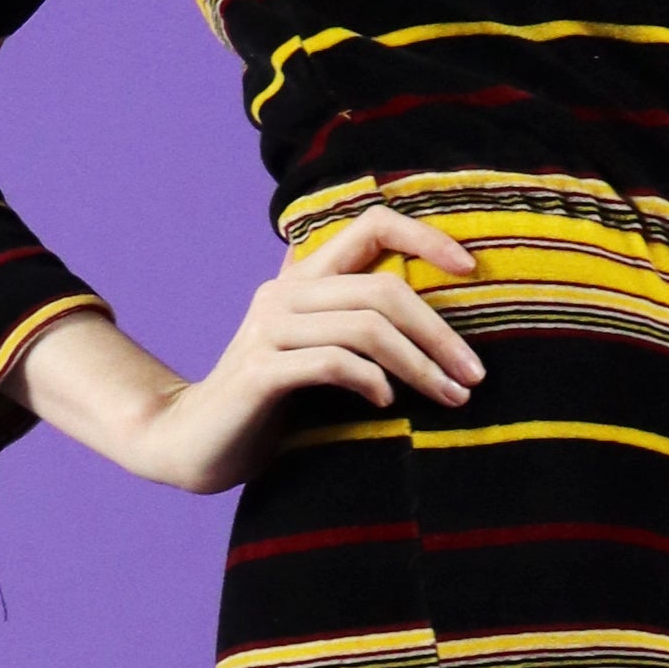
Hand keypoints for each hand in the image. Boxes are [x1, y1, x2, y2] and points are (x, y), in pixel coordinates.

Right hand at [17, 205, 482, 494]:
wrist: (194, 442)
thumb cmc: (268, 401)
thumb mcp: (313, 349)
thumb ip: (349, 320)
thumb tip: (425, 312)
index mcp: (302, 278)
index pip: (371, 225)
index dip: (425, 237)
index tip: (471, 268)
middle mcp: (284, 293)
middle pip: (383, 288)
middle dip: (440, 333)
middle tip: (474, 375)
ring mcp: (269, 330)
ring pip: (366, 326)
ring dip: (419, 365)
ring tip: (448, 397)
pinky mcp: (260, 372)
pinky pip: (332, 363)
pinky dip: (371, 381)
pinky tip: (386, 404)